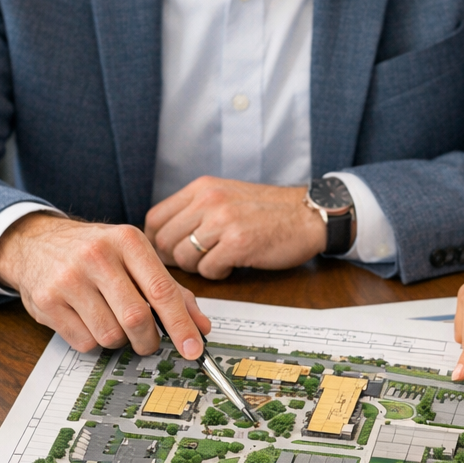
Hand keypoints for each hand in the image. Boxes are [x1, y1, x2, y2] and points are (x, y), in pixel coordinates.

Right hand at [0, 214, 209, 356]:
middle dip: (148, 340)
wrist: (35, 242)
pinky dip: (94, 342)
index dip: (181, 325)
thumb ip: (171, 290)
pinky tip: (88, 321)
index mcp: (128, 241)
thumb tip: (202, 326)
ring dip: (119, 341)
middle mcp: (97, 256)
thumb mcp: (135, 257)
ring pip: (110, 335)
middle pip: (136, 318)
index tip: (194, 350)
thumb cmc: (96, 252)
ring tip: (112, 322)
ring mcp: (68, 279)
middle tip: (148, 342)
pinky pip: (84, 342)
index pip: (162, 290)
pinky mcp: (47, 301)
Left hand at [144, 178, 326, 279]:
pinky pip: (208, 269)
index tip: (168, 253)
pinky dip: (217, 274)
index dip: (156, 242)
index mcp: (202, 188)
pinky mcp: (238, 243)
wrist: (308, 215)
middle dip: (175, 259)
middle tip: (194, 263)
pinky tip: (232, 265)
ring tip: (217, 262)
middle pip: (164, 241)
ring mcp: (223, 221)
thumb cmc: (270, 211)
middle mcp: (209, 201)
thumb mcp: (226, 195)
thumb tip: (165, 235)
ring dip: (197, 268)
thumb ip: (196, 209)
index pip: (155, 218)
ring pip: (184, 257)